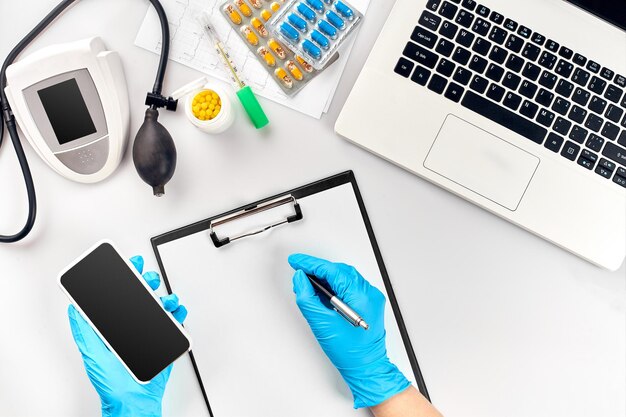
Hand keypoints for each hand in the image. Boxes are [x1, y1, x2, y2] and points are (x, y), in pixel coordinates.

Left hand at [67, 255, 187, 416]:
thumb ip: (84, 330)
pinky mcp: (166, 342)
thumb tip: (74, 308)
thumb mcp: (92, 354)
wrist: (134, 403)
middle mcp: (133, 328)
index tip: (129, 265)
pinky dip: (179, 315)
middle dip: (147, 281)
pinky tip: (176, 313)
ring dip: (166, 298)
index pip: (120, 296)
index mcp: (114, 327)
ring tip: (166, 300)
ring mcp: (151, 334)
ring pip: (162, 307)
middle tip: (148, 278)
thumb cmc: (112, 384)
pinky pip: (176, 324)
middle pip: (143, 296)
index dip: (126, 277)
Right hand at [288, 253, 410, 407]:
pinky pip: (349, 286)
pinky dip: (335, 286)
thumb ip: (307, 298)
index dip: (311, 264)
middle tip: (299, 270)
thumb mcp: (321, 324)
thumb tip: (300, 279)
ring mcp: (371, 298)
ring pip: (344, 277)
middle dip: (318, 269)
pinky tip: (322, 291)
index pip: (332, 270)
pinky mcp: (369, 303)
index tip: (296, 262)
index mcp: (360, 296)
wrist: (367, 368)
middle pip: (339, 271)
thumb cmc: (349, 352)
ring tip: (308, 282)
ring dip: (326, 277)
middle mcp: (369, 293)